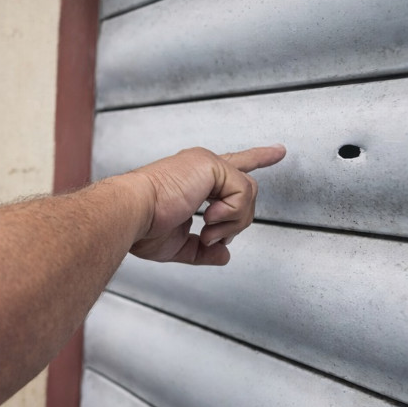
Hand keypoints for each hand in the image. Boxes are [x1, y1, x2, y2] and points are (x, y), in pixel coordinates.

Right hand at [126, 145, 285, 264]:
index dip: (256, 159)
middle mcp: (199, 167)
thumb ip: (203, 250)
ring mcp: (206, 164)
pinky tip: (208, 218)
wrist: (130, 215)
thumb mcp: (177, 246)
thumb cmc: (141, 227)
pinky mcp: (211, 166)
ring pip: (248, 194)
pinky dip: (231, 214)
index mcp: (191, 180)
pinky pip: (243, 194)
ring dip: (232, 222)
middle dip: (237, 220)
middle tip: (210, 235)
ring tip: (207, 229)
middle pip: (245, 189)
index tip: (278, 152)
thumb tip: (223, 254)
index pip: (230, 166)